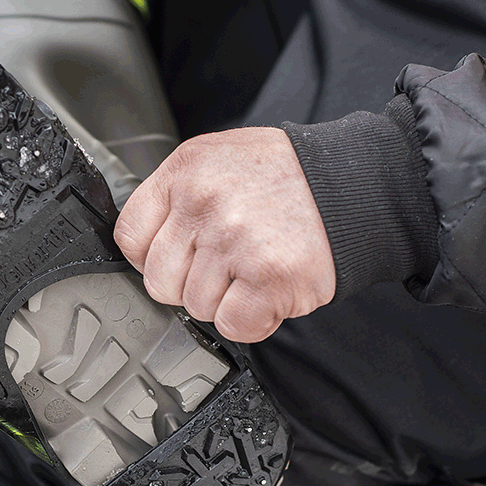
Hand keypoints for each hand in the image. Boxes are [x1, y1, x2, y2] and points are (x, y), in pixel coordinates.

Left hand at [114, 127, 335, 342]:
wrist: (355, 185)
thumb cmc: (288, 177)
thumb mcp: (219, 160)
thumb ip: (178, 196)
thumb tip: (146, 243)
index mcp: (186, 171)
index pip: (130, 236)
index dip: (152, 257)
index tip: (177, 258)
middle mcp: (205, 203)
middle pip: (160, 280)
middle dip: (191, 283)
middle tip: (227, 265)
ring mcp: (235, 241)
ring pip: (197, 306)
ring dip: (227, 301)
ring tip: (255, 269)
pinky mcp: (268, 277)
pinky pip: (233, 325)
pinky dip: (253, 319)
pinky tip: (269, 292)